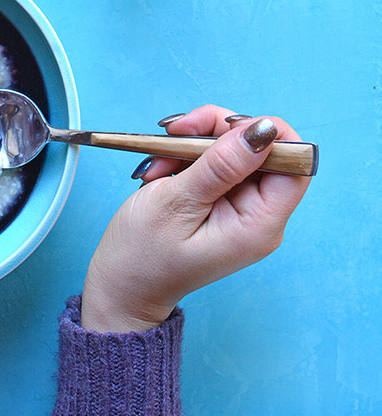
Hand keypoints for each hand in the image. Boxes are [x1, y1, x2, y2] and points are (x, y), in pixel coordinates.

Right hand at [80, 106, 311, 332]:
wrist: (120, 288)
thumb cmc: (142, 254)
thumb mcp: (176, 202)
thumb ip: (221, 164)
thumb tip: (265, 130)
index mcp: (259, 224)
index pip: (295, 164)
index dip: (267, 134)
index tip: (223, 127)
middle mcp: (259, 217)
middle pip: (261, 150)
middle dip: (215, 133)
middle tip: (174, 133)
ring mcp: (240, 210)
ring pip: (233, 150)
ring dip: (193, 144)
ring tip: (159, 163)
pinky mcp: (221, 204)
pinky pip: (215, 164)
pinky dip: (186, 157)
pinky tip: (161, 171)